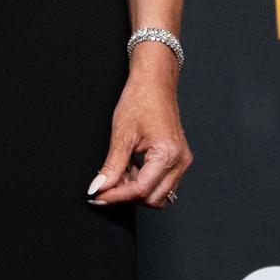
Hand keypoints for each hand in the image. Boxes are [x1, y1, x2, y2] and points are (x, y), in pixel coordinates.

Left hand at [87, 52, 191, 209]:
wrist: (154, 82)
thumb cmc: (140, 100)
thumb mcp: (121, 134)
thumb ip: (112, 166)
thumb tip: (99, 188)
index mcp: (168, 154)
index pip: (141, 190)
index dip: (116, 196)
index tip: (97, 196)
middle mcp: (180, 162)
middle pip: (152, 198)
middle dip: (126, 195)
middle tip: (103, 186)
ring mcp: (182, 161)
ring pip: (158, 194)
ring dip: (135, 190)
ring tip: (117, 173)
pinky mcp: (178, 159)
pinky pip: (162, 182)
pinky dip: (144, 181)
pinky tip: (129, 168)